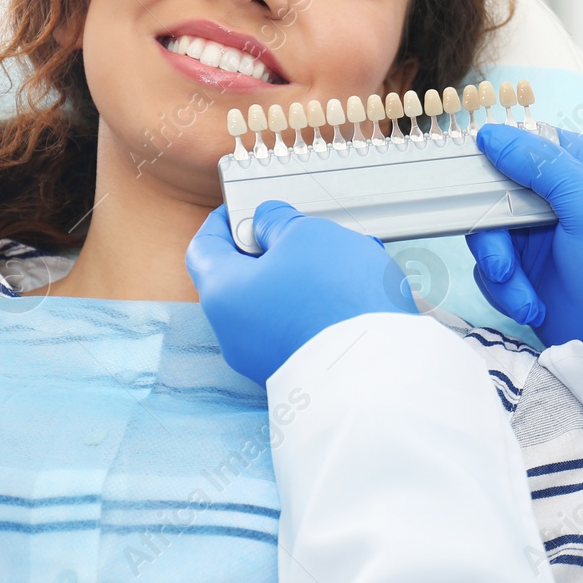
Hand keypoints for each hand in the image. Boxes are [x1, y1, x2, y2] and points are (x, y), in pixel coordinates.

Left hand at [186, 201, 416, 385]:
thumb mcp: (307, 234)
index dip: (223, 221)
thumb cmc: (336, 301)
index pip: (204, 248)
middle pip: (245, 278)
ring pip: (279, 303)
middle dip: (276, 251)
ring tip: (346, 260)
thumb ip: (279, 222)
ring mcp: (266, 358)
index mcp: (222, 295)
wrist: (377, 370)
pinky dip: (321, 305)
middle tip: (304, 232)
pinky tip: (354, 291)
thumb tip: (270, 224)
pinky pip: (302, 328)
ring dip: (306, 277)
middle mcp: (236, 334)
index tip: (242, 210)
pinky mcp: (299, 373)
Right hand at [467, 124, 582, 346]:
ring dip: (500, 270)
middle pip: (492, 190)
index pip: (523, 141)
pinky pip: (488, 265)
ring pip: (486, 231)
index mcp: (578, 162)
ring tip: (525, 299)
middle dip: (493, 235)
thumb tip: (490, 133)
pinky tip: (530, 304)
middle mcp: (554, 191)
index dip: (496, 161)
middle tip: (503, 265)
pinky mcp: (522, 262)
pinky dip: (504, 288)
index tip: (477, 185)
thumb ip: (540, 163)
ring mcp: (535, 228)